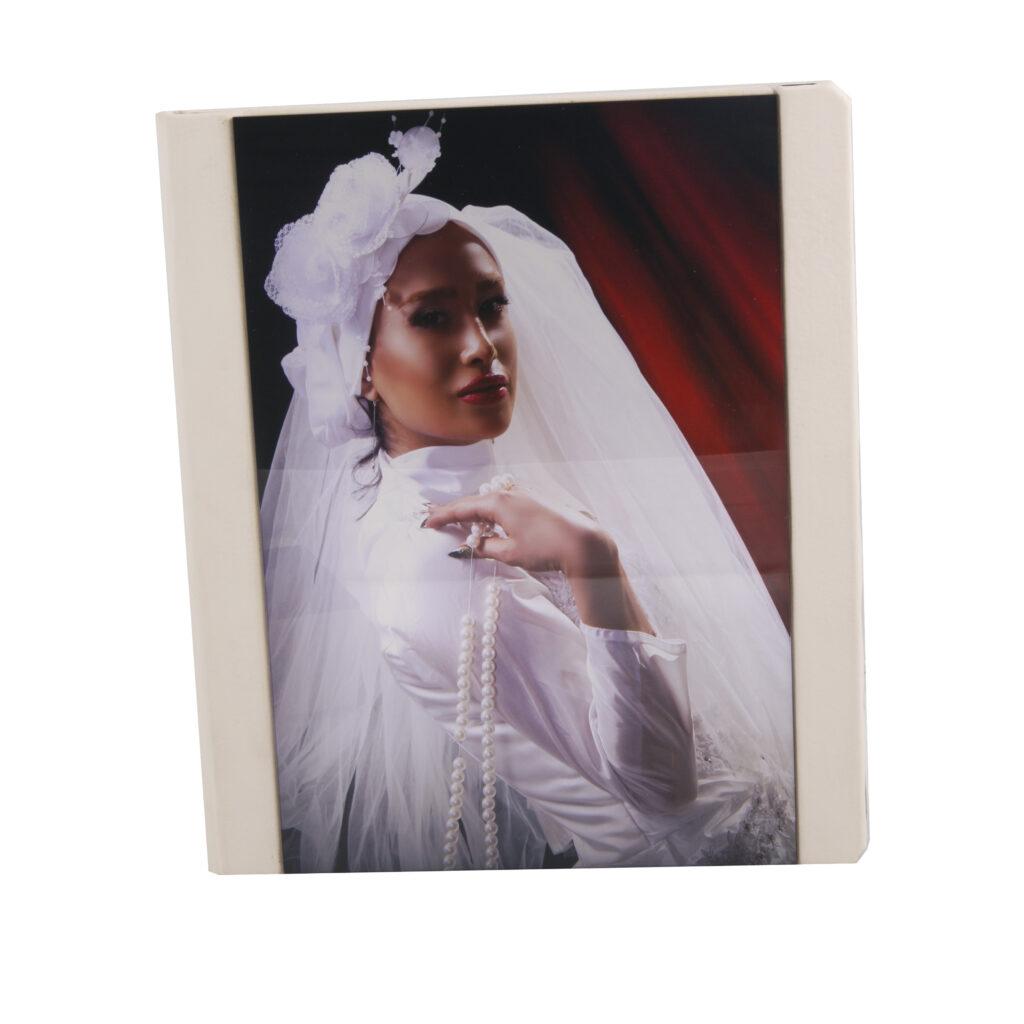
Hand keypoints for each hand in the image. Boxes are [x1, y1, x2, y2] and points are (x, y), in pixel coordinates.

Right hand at [422, 487, 618, 577]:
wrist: (583, 543)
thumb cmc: (546, 548)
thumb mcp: (510, 553)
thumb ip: (486, 547)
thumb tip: (473, 545)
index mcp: (497, 503)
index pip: (461, 508)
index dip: (442, 516)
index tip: (427, 522)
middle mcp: (509, 492)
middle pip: (474, 501)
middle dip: (455, 511)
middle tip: (436, 517)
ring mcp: (524, 493)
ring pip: (491, 501)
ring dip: (475, 512)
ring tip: (459, 520)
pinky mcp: (536, 499)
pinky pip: (506, 502)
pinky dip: (492, 511)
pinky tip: (490, 521)